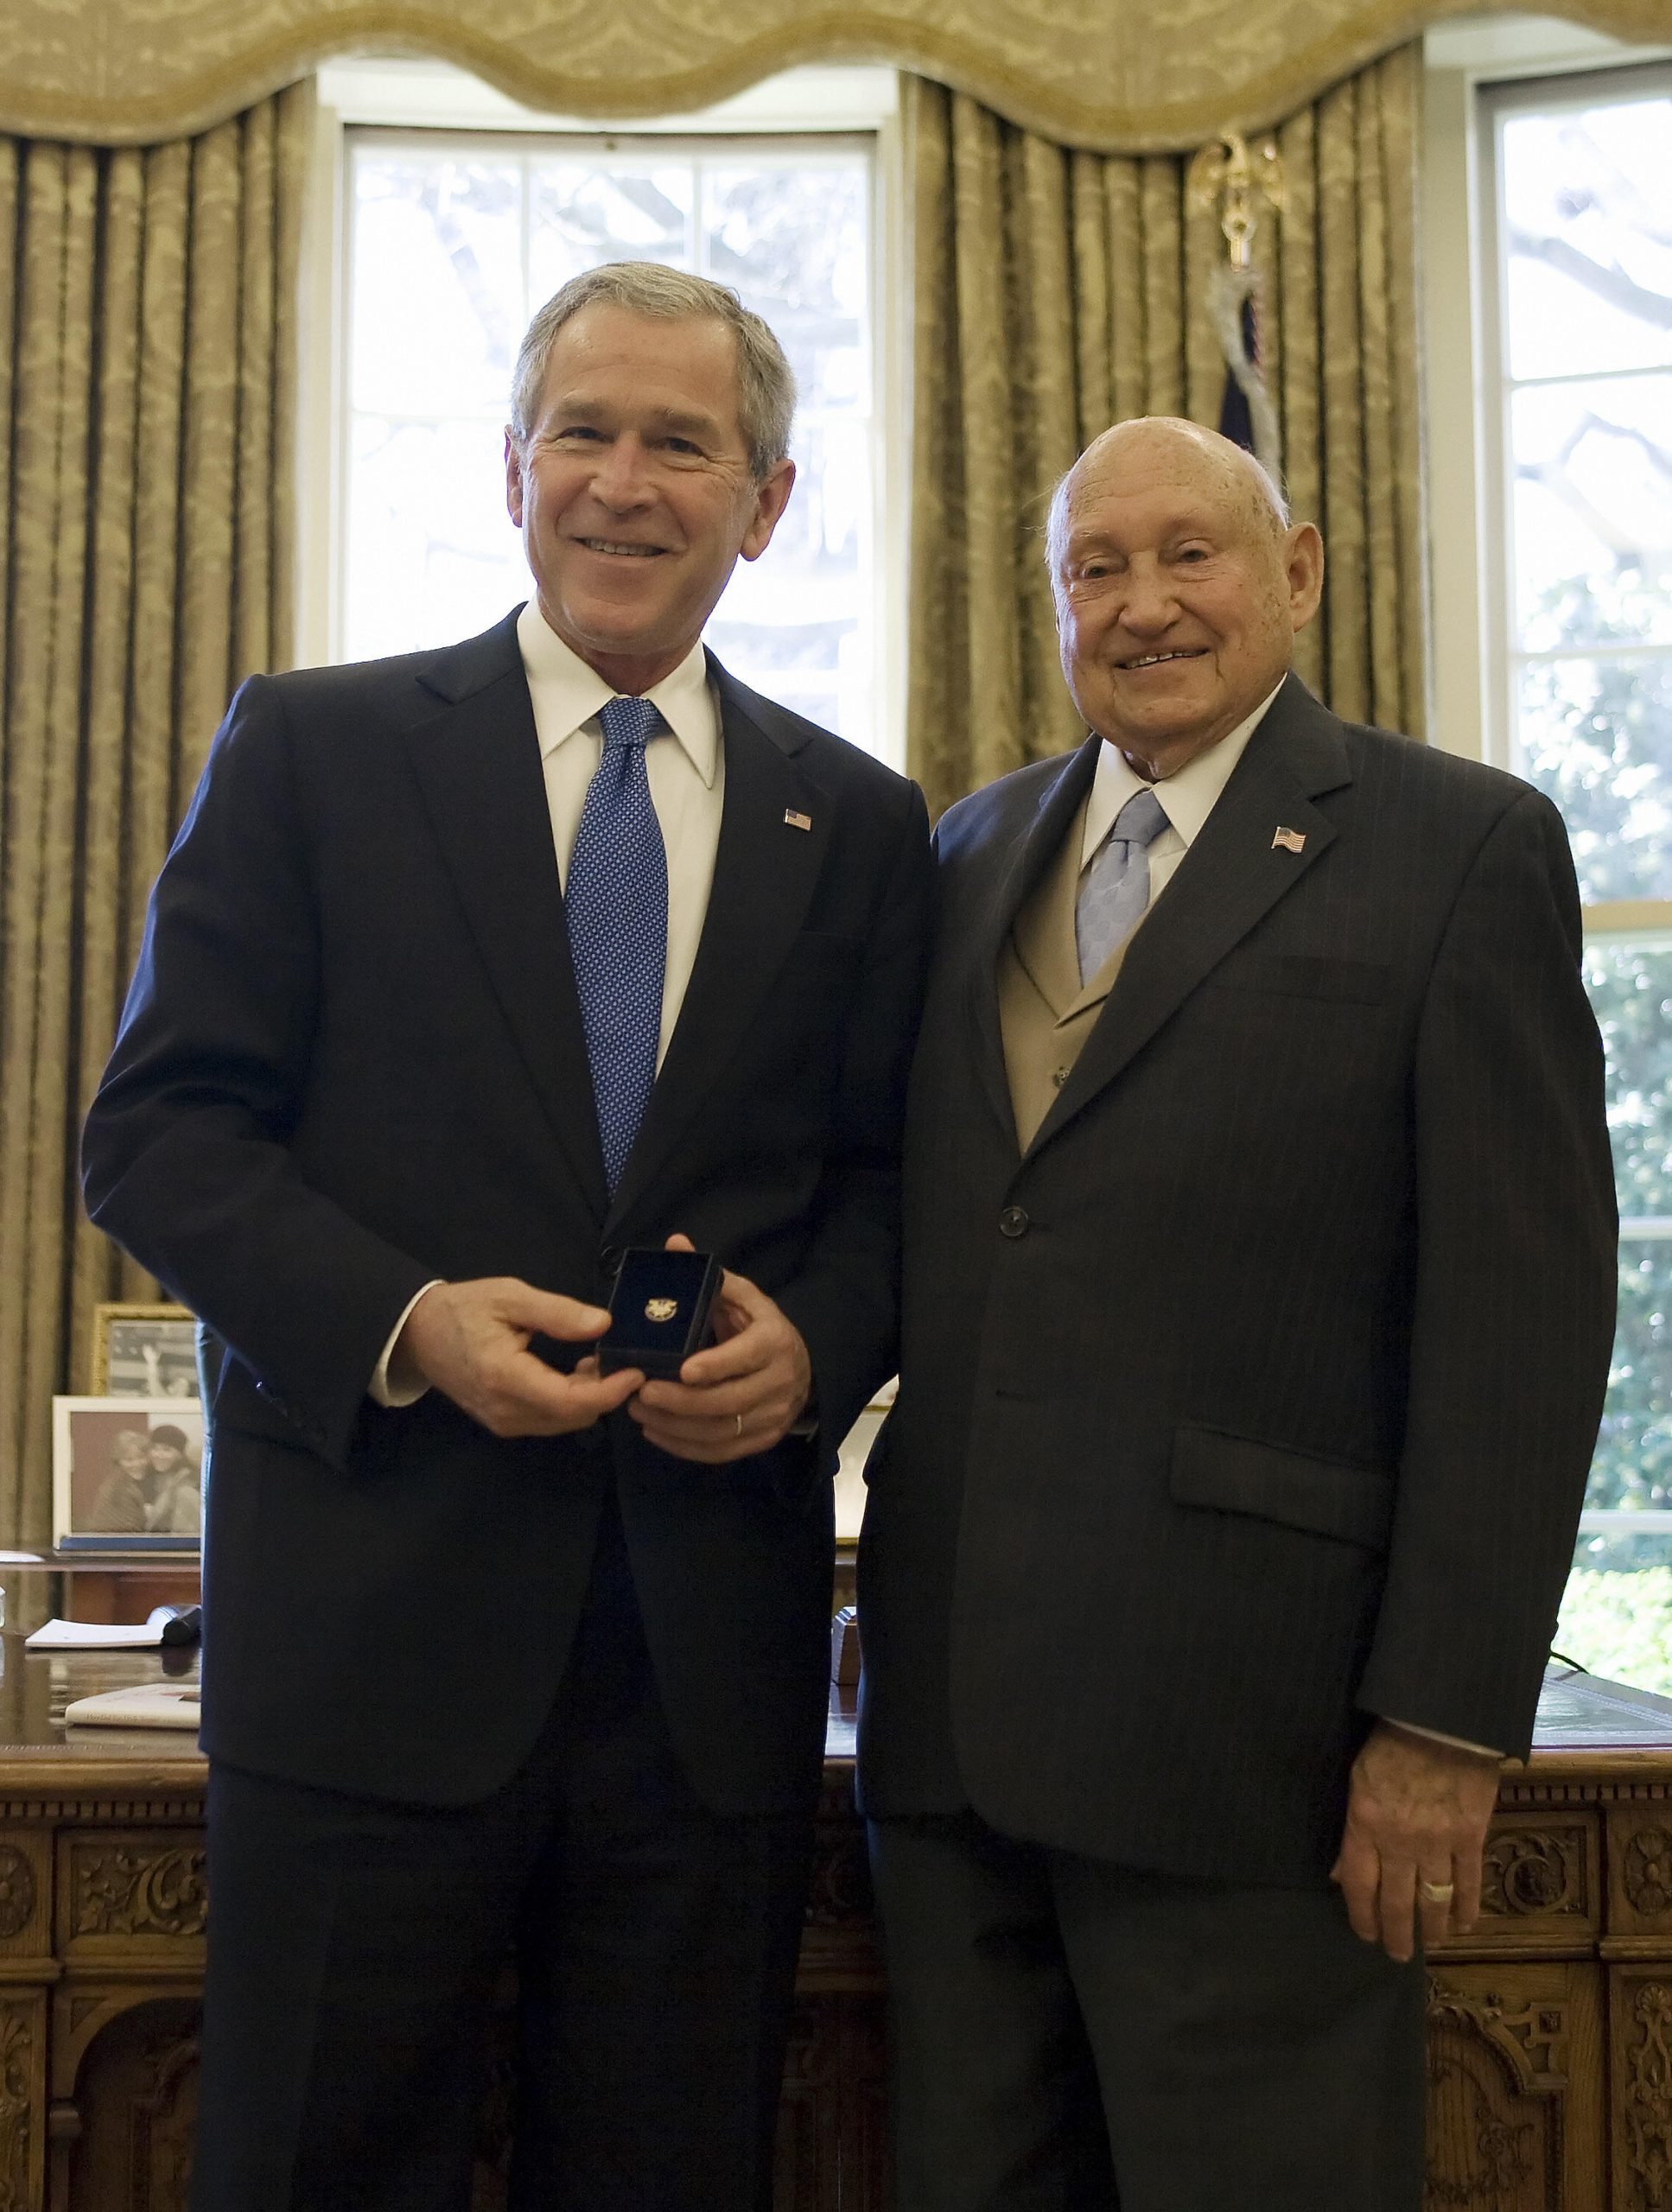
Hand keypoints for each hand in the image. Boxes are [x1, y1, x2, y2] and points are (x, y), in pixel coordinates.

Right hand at [392, 1277, 641, 1437]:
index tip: (636, 1370)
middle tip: (621, 1359)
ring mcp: (502, 1422)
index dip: (610, 1391)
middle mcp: (505, 1410)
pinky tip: (576, 1373)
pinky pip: (548, 1421)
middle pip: (572, 1417)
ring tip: (599, 1361)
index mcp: (505, 1377)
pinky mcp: (502, 1423)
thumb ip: (557, 1313)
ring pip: (563, 1423)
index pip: (570, 1401)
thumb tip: (603, 1324)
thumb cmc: (464, 1308)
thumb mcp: (511, 1296)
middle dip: (605, 1393)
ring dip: (589, 1399)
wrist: (418, 1333)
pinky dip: (571, 1403)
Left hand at [627, 1234, 811, 1462]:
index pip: (745, 1357)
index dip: (716, 1365)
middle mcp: (778, 1383)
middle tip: (642, 1393)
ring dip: (675, 1426)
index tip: (682, 1369)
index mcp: (774, 1342)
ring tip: (639, 1411)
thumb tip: (675, 1243)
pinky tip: (655, 1432)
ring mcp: (772, 1417)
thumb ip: (711, 1277)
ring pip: (721, 1431)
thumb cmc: (759, 1328)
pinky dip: (685, 1447)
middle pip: (728, 1401)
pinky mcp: (761, 1441)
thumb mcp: (744, 1298)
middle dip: (681, 1401)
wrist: (802, 1370)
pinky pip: (721, 1452)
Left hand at [1330, 1720, 1501, 1961]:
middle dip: (1396, 1934)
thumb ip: (1351, 1831)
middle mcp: (1399, 1842)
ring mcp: (1438, 1842)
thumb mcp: (1356, 1780)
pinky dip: (1467, 1908)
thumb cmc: (1391, 1742)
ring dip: (1432, 1927)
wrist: (1442, 1719)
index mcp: (1365, 1824)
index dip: (1362, 1916)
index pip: (1358, 1885)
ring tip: (1429, 1943)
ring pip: (1433, 1900)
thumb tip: (1339, 1873)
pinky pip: (1469, 1883)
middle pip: (1396, 1902)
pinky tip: (1464, 1925)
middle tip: (1397, 1954)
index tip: (1365, 1935)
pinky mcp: (1471, 1837)